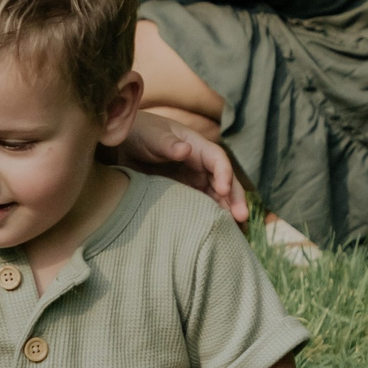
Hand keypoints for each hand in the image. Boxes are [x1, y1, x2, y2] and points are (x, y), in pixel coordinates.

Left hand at [116, 112, 247, 222]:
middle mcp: (201, 165)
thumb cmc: (141, 133)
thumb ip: (168, 144)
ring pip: (218, 197)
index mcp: (197, 146)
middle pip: (225, 181)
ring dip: (228, 212)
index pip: (218, 159)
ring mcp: (195, 180)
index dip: (224, 173)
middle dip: (235, 198)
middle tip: (241, 217)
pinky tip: (217, 233)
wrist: (125, 144)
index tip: (223, 189)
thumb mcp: (153, 137)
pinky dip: (212, 218)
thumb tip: (186, 149)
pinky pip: (203, 206)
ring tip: (237, 232)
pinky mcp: (186, 194)